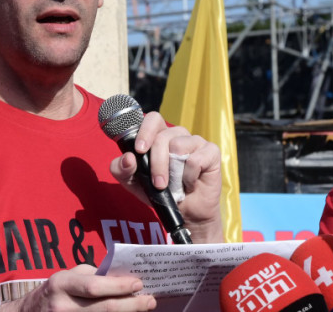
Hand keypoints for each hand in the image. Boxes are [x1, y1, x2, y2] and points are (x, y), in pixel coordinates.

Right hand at [0, 264, 155, 311]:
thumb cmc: (55, 292)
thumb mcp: (67, 277)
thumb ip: (92, 277)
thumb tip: (124, 280)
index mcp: (61, 285)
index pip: (95, 286)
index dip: (120, 286)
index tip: (139, 283)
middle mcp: (63, 307)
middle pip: (106, 309)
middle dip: (133, 305)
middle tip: (150, 300)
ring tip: (143, 309)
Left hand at [109, 112, 223, 242]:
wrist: (185, 212)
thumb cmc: (159, 192)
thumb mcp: (132, 183)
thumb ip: (121, 169)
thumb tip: (128, 158)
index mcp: (159, 136)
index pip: (153, 119)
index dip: (145, 131)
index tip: (139, 150)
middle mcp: (178, 135)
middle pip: (163, 136)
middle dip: (157, 162)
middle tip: (157, 183)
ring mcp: (196, 141)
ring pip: (178, 146)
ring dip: (173, 172)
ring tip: (175, 185)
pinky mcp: (211, 152)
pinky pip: (196, 159)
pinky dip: (189, 177)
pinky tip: (190, 183)